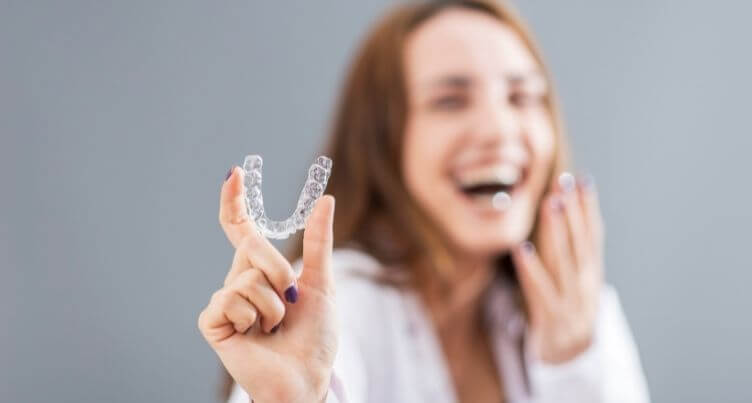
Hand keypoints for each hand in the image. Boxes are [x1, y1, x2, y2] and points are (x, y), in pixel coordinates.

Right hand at [198, 167, 337, 402]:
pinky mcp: (213, 321)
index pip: (242, 229)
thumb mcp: (322, 283)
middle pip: (251, 246)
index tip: (235, 172)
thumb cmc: (314, 337)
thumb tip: (325, 199)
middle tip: (292, 298)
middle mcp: (239, 280)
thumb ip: (318, 242)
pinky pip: (231, 300)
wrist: (307, 378)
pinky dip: (253, 318)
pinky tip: (255, 336)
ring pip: (246, 278)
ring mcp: (225, 301)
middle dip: (280, 271)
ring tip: (274, 327)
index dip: (235, 201)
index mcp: (262, 270)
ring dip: (273, 305)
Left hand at [511, 172, 603, 363]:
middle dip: (573, 210)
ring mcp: (571, 302)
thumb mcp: (572, 280)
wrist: (570, 361)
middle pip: (580, 242)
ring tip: (550, 203)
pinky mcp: (551, 318)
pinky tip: (521, 247)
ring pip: (564, 261)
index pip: (593, 235)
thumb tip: (560, 210)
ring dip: (558, 230)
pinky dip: (531, 268)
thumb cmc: (565, 310)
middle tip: (564, 181)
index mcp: (592, 273)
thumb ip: (568, 250)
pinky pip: (540, 290)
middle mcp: (585, 285)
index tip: (583, 179)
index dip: (589, 207)